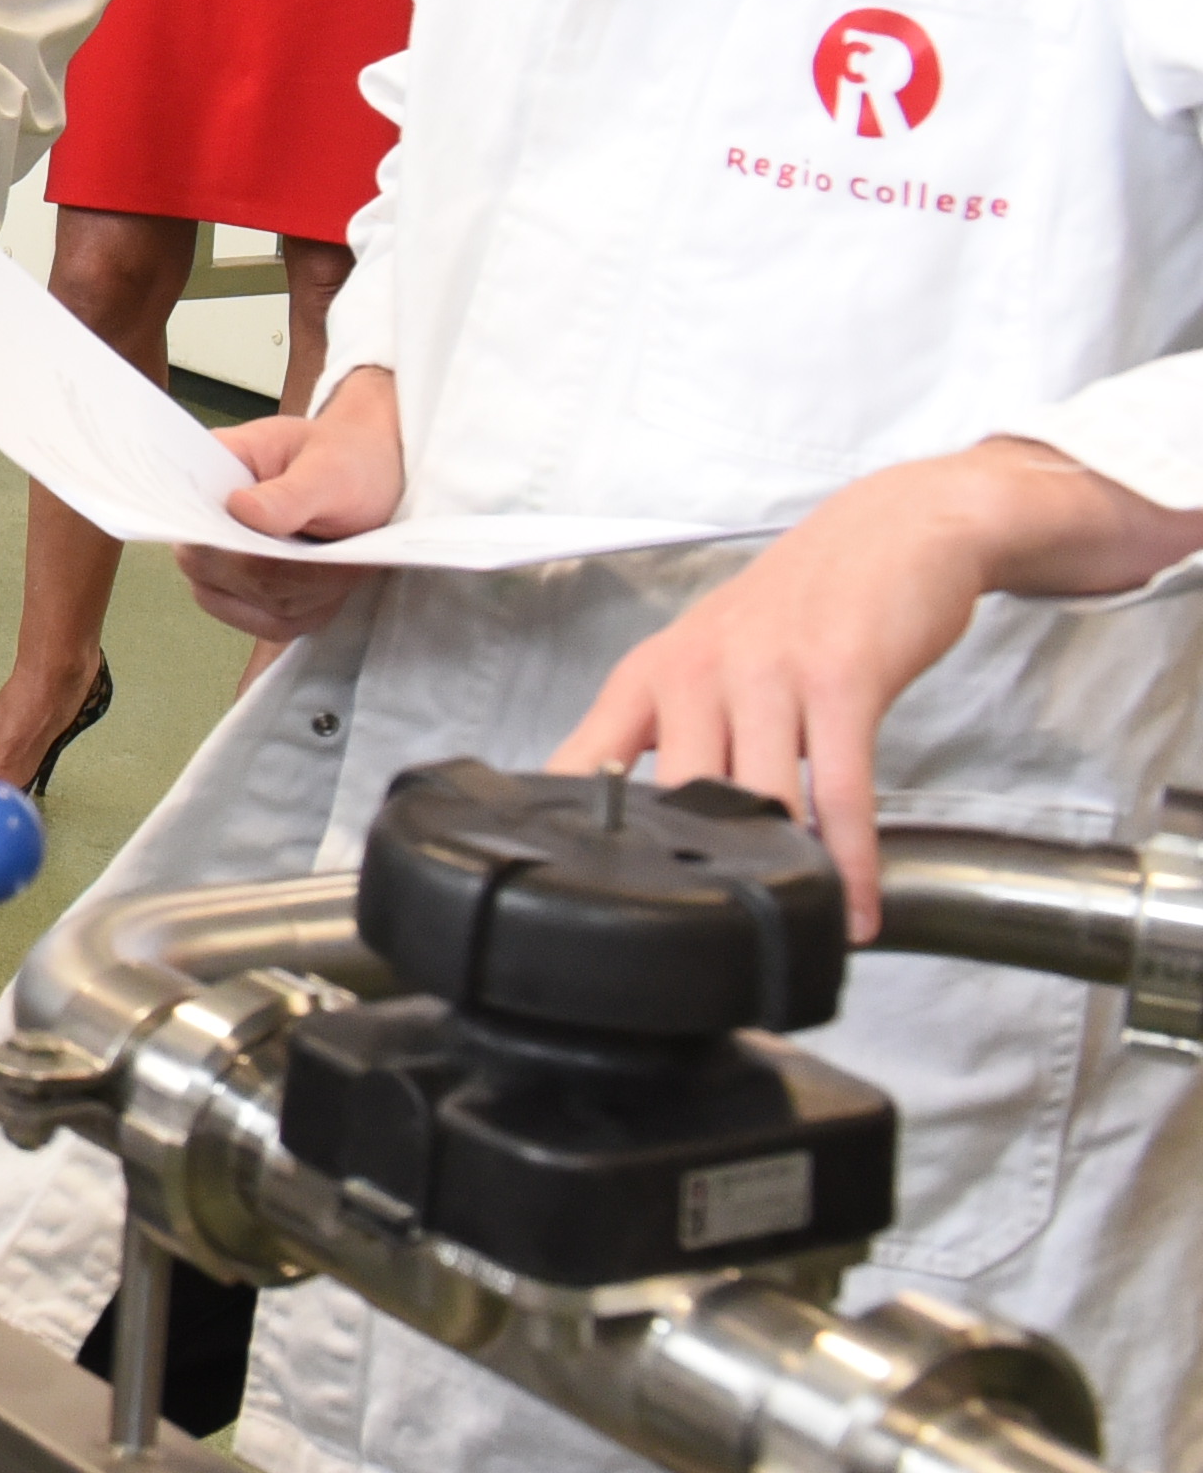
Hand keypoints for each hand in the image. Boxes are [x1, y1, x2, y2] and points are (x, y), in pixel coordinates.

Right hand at [179, 368, 403, 645]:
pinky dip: (310, 611)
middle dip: (289, 572)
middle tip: (342, 557)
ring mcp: (219, 569)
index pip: (189, 520)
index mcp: (206, 476)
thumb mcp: (329, 467)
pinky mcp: (249, 601)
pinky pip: (270, 625)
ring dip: (309, 592)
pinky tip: (335, 583)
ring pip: (252, 604)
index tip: (282, 551)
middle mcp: (200, 527)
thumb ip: (288, 492)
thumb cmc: (347, 460)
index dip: (223, 543)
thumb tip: (239, 509)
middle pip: (217, 573)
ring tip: (346, 563)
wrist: (372, 477)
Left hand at [551, 440, 1202, 938]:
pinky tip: (853, 907)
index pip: (583, 761)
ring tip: (789, 932)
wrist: (894, 530)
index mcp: (651, 675)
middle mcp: (695, 672)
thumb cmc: (798, 606)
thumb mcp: (705, 658)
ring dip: (778, 876)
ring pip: (754, 799)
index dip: (579, 833)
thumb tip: (633, 819)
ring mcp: (766, 673)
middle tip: (710, 942)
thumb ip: (667, 733)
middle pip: (674, 798)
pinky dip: (847, 860)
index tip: (578, 901)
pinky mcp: (839, 680)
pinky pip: (837, 791)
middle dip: (693, 871)